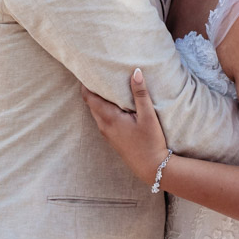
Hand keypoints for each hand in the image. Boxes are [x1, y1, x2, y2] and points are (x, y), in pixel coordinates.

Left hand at [81, 69, 169, 186]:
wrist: (152, 168)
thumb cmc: (150, 142)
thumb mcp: (148, 116)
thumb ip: (140, 94)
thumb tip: (135, 72)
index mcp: (108, 118)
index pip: (88, 97)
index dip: (86, 83)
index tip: (89, 70)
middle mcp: (103, 125)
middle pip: (91, 103)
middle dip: (92, 89)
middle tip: (99, 74)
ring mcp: (106, 133)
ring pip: (96, 111)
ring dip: (99, 99)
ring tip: (107, 86)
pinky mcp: (112, 138)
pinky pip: (102, 119)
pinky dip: (104, 108)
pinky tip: (115, 104)